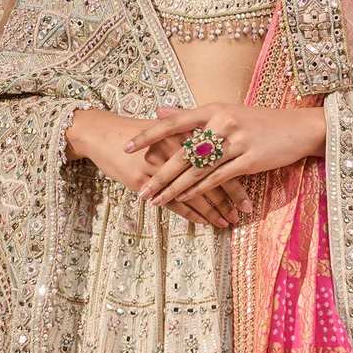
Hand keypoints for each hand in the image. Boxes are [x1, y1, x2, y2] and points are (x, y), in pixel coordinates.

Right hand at [65, 108, 252, 228]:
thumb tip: (220, 144)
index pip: (220, 159)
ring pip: (195, 193)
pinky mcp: (144, 181)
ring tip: (227, 223)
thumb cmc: (137, 132)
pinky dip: (191, 214)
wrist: (102, 133)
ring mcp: (160, 167)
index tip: (249, 193)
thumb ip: (192, 136)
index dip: (237, 178)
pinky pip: (173, 202)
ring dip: (213, 211)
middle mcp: (177, 150)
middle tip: (245, 213)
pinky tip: (203, 223)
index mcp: (186, 134)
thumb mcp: (167, 128)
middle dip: (230, 199)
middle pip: (211, 177)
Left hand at [123, 103, 326, 209]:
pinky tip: (184, 199)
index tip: (127, 147)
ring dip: (174, 188)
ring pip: (197, 170)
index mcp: (213, 109)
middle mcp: (222, 123)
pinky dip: (199, 190)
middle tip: (140, 190)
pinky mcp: (249, 160)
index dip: (148, 135)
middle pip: (182, 152)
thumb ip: (191, 115)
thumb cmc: (259, 121)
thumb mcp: (225, 111)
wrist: (297, 127)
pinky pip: (217, 179)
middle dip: (159, 174)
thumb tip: (159, 111)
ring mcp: (236, 142)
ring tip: (157, 201)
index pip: (173, 123)